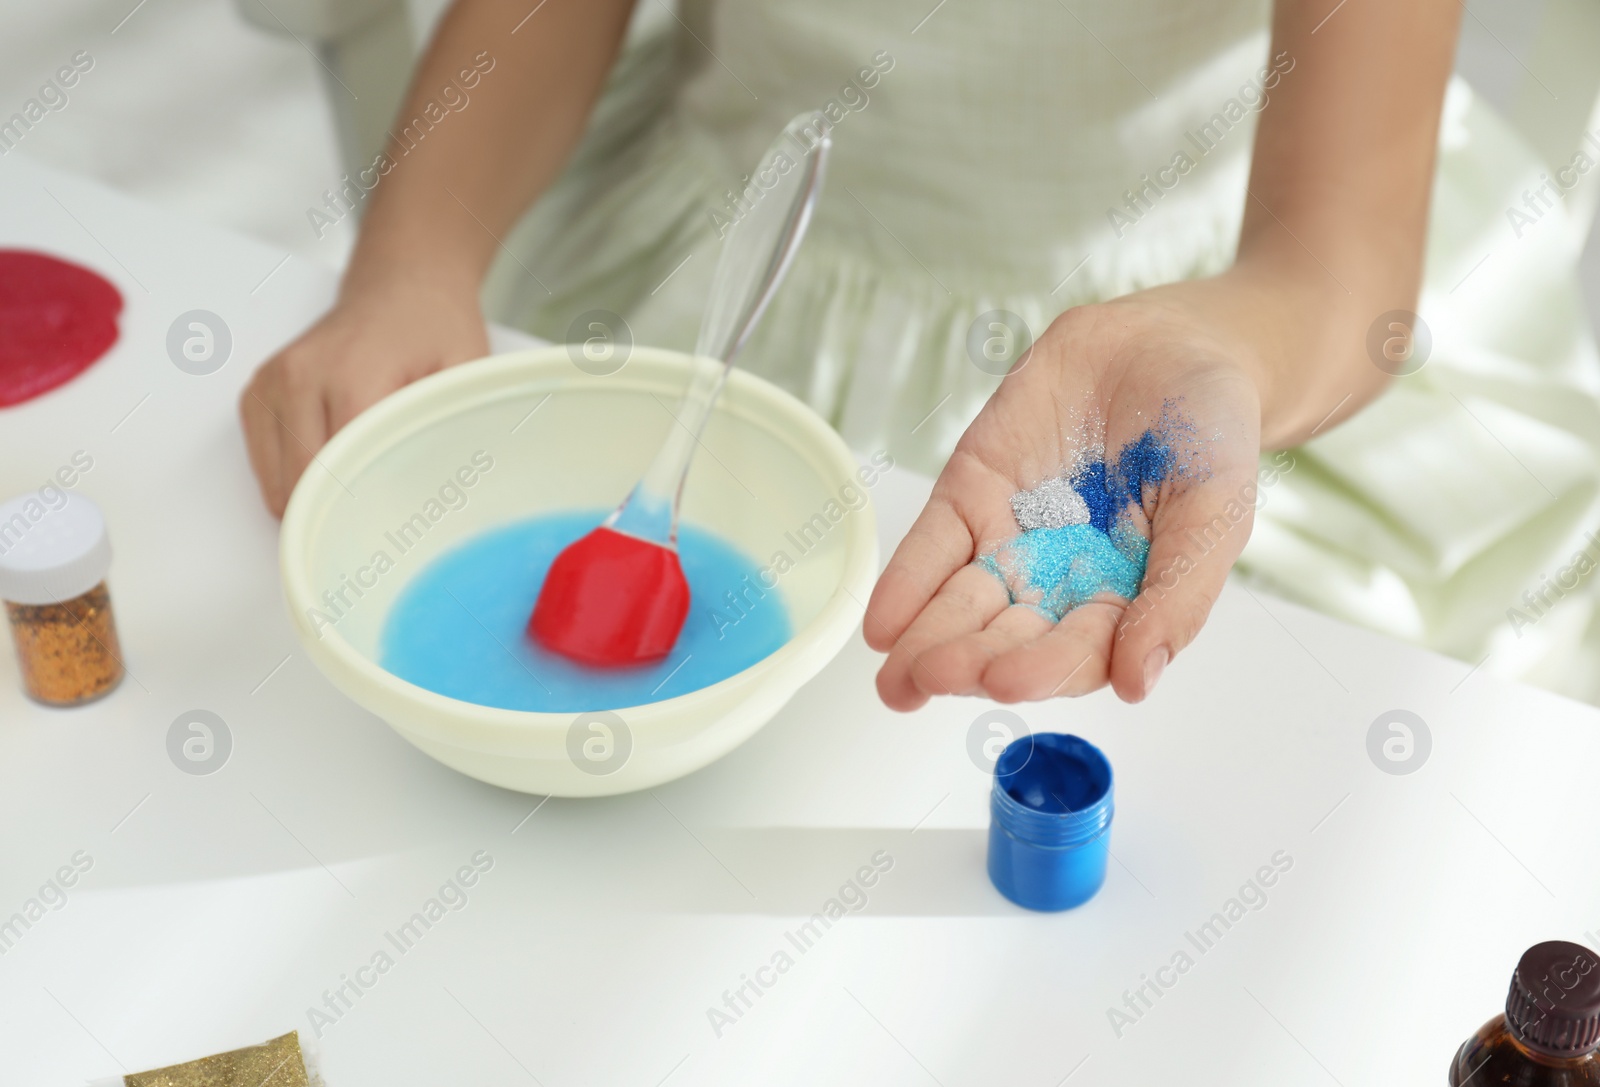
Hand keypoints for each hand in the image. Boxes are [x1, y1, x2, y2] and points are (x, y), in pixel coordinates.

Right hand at [240, 266, 487, 516]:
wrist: (405, 283)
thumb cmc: (436, 327)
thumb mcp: (465, 373)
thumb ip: (453, 426)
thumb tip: (445, 494)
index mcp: (350, 376)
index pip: (339, 473)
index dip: (363, 514)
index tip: (387, 537)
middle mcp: (298, 378)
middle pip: (303, 485)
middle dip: (337, 514)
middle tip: (378, 527)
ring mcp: (271, 385)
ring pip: (277, 482)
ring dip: (312, 499)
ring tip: (356, 490)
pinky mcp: (257, 392)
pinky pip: (264, 464)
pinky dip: (293, 479)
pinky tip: (332, 468)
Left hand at [865, 286, 1265, 708]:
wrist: (1172, 343)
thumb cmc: (1208, 433)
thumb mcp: (1215, 510)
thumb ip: (1178, 595)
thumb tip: (1136, 682)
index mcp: (1123, 602)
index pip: (1075, 653)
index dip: (1041, 669)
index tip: (1007, 682)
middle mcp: (1060, 584)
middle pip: (1007, 637)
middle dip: (970, 661)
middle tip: (935, 675)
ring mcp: (1010, 539)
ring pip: (961, 603)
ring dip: (928, 640)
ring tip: (897, 675)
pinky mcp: (971, 491)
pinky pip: (932, 545)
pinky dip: (905, 583)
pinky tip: (881, 624)